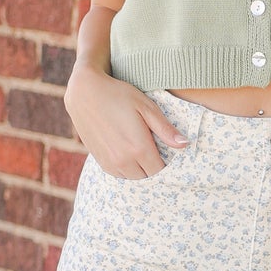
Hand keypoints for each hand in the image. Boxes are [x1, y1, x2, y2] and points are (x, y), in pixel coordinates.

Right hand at [64, 63, 187, 179]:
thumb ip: (165, 129)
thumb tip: (185, 144)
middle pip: (147, 177)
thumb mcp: (146, 107)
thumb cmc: (119, 95)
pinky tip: (129, 154)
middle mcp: (124, 160)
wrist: (85, 93)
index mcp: (139, 148)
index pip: (160, 171)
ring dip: (140, 170)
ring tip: (142, 152)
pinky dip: (127, 169)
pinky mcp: (100, 160)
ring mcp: (110, 162)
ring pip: (133, 178)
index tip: (169, 155)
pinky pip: (119, 174)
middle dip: (154, 168)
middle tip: (157, 152)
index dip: (167, 165)